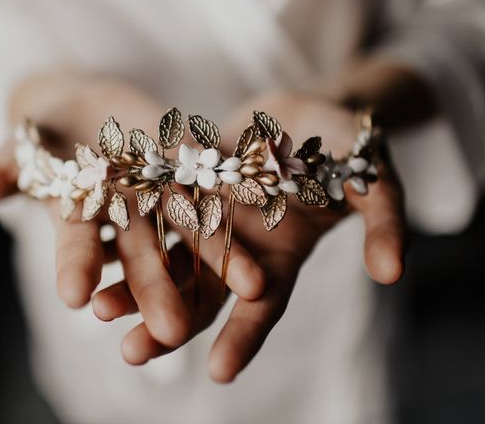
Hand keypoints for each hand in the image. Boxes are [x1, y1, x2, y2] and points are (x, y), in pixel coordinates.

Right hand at [0, 74, 264, 350]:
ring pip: (194, 228)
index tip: (75, 300)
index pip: (78, 247)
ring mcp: (163, 193)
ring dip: (221, 258)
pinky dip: (243, 198)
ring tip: (252, 290)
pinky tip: (270, 212)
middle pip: (144, 254)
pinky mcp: (192, 167)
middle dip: (157, 289)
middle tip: (172, 332)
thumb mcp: (15, 153)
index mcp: (83, 216)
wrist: (87, 107)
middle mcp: (127, 216)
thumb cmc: (41, 135)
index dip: (75, 268)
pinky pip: (221, 182)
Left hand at [93, 91, 405, 381]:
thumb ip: (383, 221)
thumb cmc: (345, 148)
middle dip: (169, 324)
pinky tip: (90, 245)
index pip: (264, 307)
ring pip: (166, 261)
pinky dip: (122, 230)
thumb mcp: (373, 180)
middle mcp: (238, 249)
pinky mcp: (182, 187)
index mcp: (281, 256)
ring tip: (96, 309)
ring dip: (132, 285)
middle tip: (132, 353)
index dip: (245, 336)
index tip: (219, 373)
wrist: (303, 112)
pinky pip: (148, 212)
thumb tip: (394, 271)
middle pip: (201, 295)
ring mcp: (207, 219)